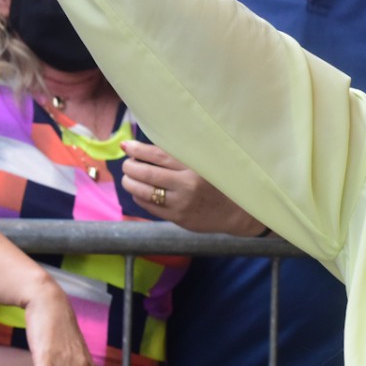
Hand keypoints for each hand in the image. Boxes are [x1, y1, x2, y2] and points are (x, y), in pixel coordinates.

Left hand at [120, 142, 263, 237]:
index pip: (158, 155)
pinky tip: (139, 191)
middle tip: (127, 163)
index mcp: (193, 167)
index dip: (138, 150)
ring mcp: (181, 204)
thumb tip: (150, 147)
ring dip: (130, 183)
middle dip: (130, 166)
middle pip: (146, 173)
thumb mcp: (206, 164)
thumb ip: (182, 156)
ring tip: (128, 177)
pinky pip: (150, 207)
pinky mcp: (178, 219)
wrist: (237, 211)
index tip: (127, 146)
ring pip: (144, 191)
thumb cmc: (219, 182)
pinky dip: (140, 197)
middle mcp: (186, 185)